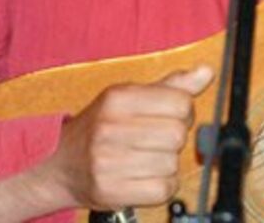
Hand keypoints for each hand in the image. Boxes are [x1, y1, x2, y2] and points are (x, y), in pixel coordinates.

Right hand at [29, 65, 213, 211]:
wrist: (57, 166)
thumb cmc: (98, 128)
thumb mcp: (128, 97)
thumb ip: (171, 86)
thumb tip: (206, 72)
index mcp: (117, 98)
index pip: (180, 102)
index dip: (183, 111)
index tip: (171, 116)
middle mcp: (110, 128)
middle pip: (177, 134)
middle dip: (175, 138)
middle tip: (158, 140)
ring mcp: (108, 162)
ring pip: (172, 163)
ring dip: (167, 163)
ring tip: (147, 158)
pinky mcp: (111, 192)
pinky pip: (163, 190)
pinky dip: (162, 186)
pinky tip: (146, 177)